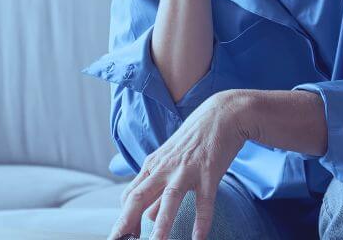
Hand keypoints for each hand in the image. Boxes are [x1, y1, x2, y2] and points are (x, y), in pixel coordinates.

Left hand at [107, 92, 253, 239]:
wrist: (221, 114)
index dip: (123, 217)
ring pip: (168, 200)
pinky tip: (198, 239)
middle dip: (127, 222)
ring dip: (161, 225)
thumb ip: (158, 189)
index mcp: (152, 166)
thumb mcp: (170, 162)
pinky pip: (204, 202)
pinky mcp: (208, 172)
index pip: (130, 195)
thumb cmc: (194, 140)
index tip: (121, 237)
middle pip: (139, 197)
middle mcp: (164, 168)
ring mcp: (186, 170)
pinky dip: (201, 222)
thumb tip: (147, 216)